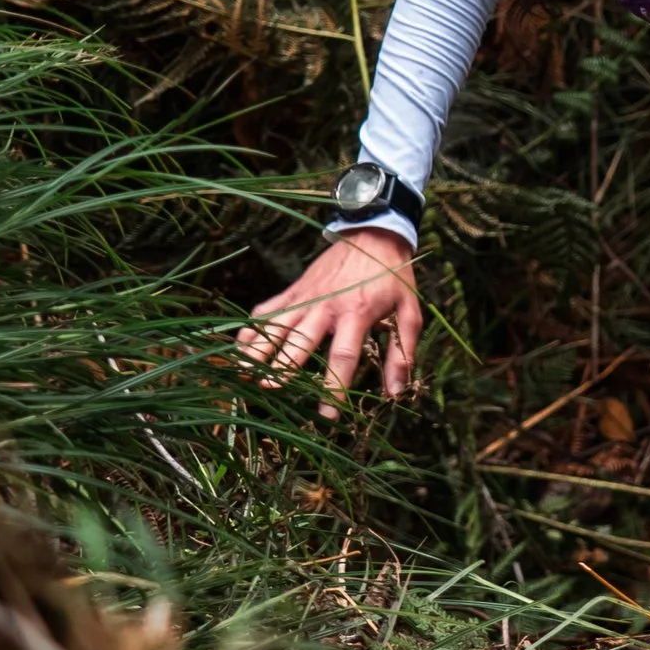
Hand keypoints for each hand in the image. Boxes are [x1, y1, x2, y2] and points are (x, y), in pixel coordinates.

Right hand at [233, 228, 420, 410]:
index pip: (343, 355)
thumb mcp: (409, 312)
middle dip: (282, 366)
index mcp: (357, 313)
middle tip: (267, 390)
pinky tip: (240, 347)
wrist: (373, 233)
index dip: (334, 387)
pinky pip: (268, 309)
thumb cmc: (393, 277)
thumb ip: (403, 353)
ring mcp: (306, 296)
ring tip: (243, 372)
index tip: (327, 415)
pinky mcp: (294, 289)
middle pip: (299, 341)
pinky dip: (252, 327)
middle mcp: (326, 306)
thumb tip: (395, 392)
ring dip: (258, 349)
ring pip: (276, 325)